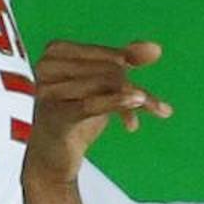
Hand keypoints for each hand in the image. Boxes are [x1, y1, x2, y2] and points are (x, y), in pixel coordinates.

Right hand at [21, 40, 172, 185]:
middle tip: (155, 106)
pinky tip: (137, 108)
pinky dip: (118, 103)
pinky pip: (93, 104)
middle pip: (108, 69)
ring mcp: (48, 91)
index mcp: (56, 52)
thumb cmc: (73, 114)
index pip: (105, 54)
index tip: (146, 78)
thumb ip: (125, 61)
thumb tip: (155, 48)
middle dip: (134, 87)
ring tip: (156, 111)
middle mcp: (47, 67)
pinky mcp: (56, 116)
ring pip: (106, 85)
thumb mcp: (100, 84)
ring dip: (138, 99)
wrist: (50, 154)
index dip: (129, 66)